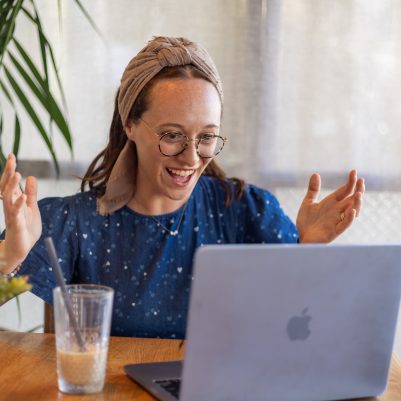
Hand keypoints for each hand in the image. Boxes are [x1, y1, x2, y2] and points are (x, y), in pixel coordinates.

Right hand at [0, 154, 41, 271]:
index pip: (10, 182)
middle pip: (7, 186)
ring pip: (9, 198)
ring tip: (17, 173)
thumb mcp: (32, 207)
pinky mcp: (17, 225)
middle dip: (8, 172)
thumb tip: (31, 177)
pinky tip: (23, 196)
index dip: (10, 169)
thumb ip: (32, 193)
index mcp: (14, 200)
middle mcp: (10, 206)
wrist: (21, 248)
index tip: (11, 155)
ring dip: (12, 185)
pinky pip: (16, 213)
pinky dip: (19, 204)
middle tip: (11, 159)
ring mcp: (12, 215)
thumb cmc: (26, 227)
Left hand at [296, 170, 363, 242]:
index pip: (345, 191)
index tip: (354, 171)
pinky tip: (351, 211)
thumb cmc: (307, 221)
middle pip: (352, 200)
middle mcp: (337, 211)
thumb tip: (316, 174)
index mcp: (332, 203)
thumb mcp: (308, 202)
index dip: (350, 182)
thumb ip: (313, 189)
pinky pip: (344, 225)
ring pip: (352, 211)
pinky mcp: (334, 231)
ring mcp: (337, 221)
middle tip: (361, 180)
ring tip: (358, 194)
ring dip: (356, 203)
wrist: (302, 237)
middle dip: (358, 190)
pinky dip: (349, 218)